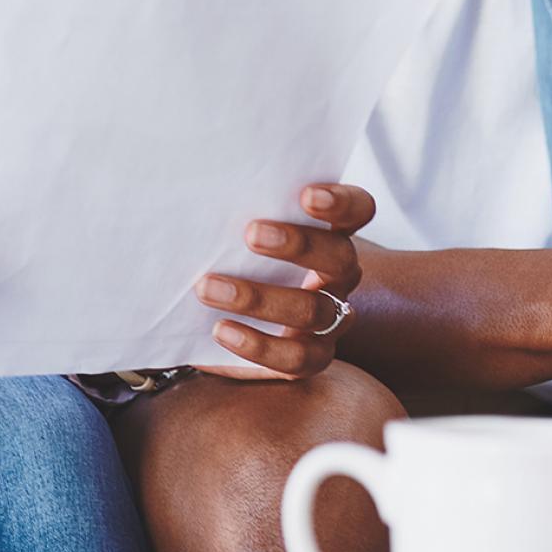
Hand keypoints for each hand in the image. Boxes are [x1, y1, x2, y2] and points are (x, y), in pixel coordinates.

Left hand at [195, 183, 371, 380]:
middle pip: (340, 257)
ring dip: (259, 298)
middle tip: (251, 234)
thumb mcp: (233, 231)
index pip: (357, 209)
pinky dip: (258, 345)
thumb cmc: (230, 257)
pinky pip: (296, 357)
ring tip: (207, 287)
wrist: (219, 319)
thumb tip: (194, 194)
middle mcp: (338, 274)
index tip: (307, 196)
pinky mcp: (311, 356)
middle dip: (298, 244)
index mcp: (329, 232)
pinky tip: (221, 330)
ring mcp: (330, 317)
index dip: (341, 202)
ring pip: (313, 310)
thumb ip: (232, 212)